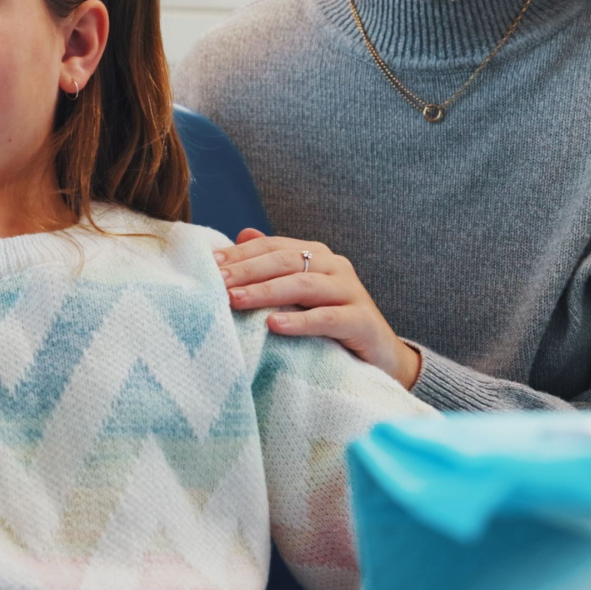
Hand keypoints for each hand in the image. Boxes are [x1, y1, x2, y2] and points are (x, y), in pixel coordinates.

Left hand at [215, 229, 421, 388]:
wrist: (381, 355)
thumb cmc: (331, 322)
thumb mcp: (299, 294)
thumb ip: (274, 265)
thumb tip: (241, 234)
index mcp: (316, 254)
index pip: (273, 246)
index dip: (241, 253)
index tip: (209, 264)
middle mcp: (334, 266)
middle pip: (285, 261)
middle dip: (247, 270)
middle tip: (217, 282)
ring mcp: (350, 291)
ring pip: (303, 285)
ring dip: (266, 292)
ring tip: (236, 301)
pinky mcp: (362, 320)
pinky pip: (328, 318)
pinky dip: (300, 321)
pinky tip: (274, 326)